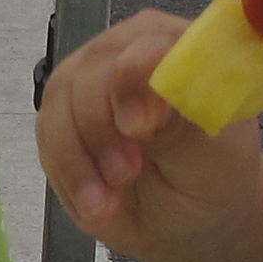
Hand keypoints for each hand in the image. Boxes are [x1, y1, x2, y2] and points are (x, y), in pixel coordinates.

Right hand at [36, 8, 262, 260]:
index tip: (137, 127)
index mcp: (177, 48)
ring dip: (78, 161)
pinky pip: (48, 140)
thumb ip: (182, 117)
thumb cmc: (213, 176)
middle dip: (101, 130)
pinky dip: (68, 176)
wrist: (190, 217)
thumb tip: (148, 94)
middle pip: (91, 73)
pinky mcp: (62, 119)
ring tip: (107, 203)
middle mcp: (127, 55)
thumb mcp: (214, 154)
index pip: (147, 44)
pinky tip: (95, 203)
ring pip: (60, 107)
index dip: (134, 81)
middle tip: (125, 174)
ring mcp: (88, 85)